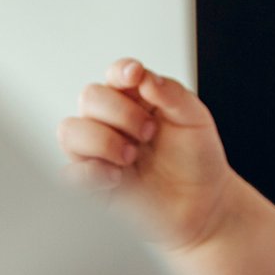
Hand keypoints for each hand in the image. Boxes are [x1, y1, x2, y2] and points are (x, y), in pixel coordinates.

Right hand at [56, 58, 235, 250]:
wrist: (204, 203)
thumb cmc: (196, 159)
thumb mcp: (195, 118)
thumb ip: (172, 93)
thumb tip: (143, 77)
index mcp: (136, 100)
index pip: (116, 75)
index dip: (121, 71)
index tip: (135, 76)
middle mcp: (112, 122)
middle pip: (89, 97)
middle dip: (120, 112)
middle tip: (149, 132)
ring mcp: (100, 151)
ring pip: (71, 130)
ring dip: (103, 141)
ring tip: (132, 156)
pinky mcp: (94, 183)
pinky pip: (70, 172)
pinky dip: (91, 172)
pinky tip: (118, 176)